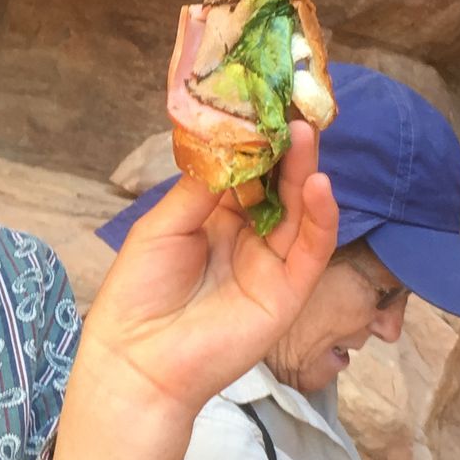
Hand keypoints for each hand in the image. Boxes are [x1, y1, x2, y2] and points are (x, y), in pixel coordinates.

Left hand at [79, 127, 339, 421]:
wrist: (138, 358)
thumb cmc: (139, 292)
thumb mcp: (165, 224)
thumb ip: (204, 185)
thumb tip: (233, 139)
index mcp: (216, 219)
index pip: (249, 172)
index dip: (259, 140)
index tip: (266, 101)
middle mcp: (249, 238)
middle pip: (279, 186)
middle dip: (287, 148)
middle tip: (292, 108)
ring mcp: (271, 265)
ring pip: (300, 210)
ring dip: (306, 172)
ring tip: (305, 133)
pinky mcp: (288, 292)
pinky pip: (313, 249)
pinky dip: (322, 215)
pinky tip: (319, 183)